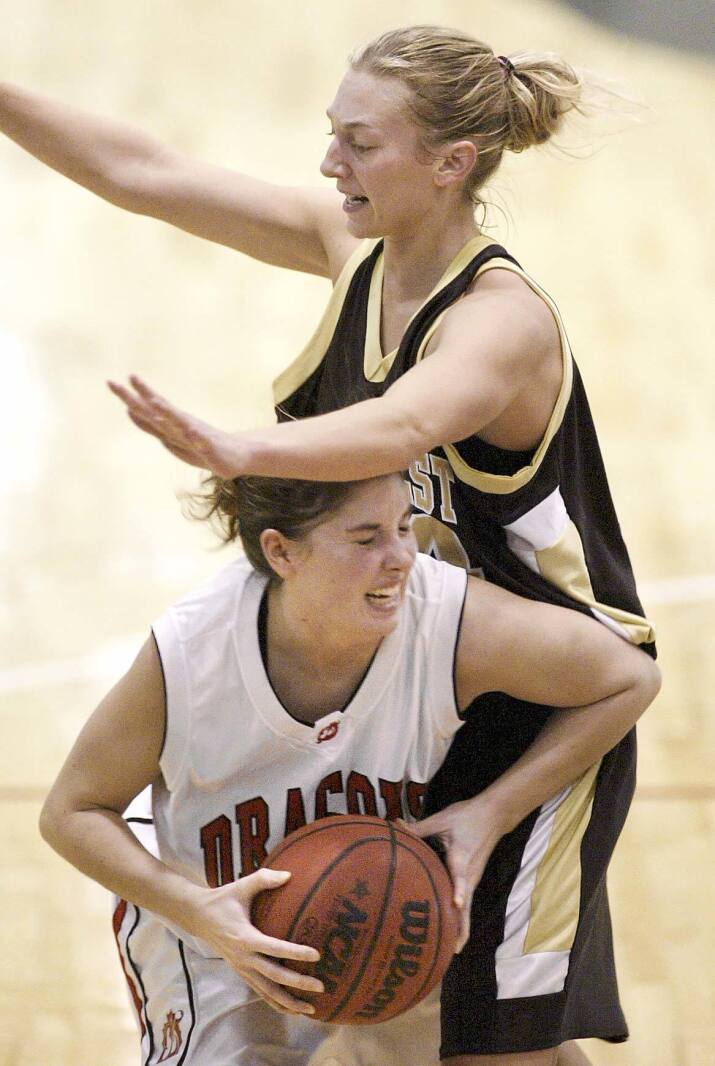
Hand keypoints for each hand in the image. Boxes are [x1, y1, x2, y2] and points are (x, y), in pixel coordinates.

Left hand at [107, 374, 247, 477]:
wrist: (236, 456)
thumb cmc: (201, 447)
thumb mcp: (169, 437)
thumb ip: (148, 424)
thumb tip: (127, 410)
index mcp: (171, 423)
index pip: (147, 408)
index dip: (130, 396)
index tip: (111, 382)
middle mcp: (182, 424)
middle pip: (160, 408)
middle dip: (144, 395)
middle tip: (129, 377)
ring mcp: (197, 434)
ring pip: (180, 421)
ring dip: (168, 412)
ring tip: (155, 403)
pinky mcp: (211, 446)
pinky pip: (202, 440)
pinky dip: (196, 435)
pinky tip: (190, 430)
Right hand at [186, 868, 323, 1014]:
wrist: (198, 917)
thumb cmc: (224, 899)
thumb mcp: (242, 886)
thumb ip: (264, 879)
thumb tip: (289, 874)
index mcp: (245, 937)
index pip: (274, 948)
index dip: (295, 953)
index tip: (316, 955)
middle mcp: (244, 958)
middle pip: (274, 977)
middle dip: (298, 983)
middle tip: (321, 986)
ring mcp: (242, 969)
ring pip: (267, 992)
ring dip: (289, 1002)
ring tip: (311, 1010)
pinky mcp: (241, 973)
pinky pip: (260, 993)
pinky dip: (276, 1003)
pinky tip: (292, 1010)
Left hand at [397, 797, 505, 952]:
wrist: (494, 815)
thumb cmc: (467, 816)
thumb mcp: (442, 819)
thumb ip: (419, 827)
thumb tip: (394, 826)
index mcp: (461, 858)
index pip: (461, 877)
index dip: (459, 890)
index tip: (456, 903)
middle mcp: (470, 875)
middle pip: (467, 906)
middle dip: (461, 929)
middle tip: (452, 951)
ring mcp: (473, 879)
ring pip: (467, 908)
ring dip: (461, 927)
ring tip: (452, 949)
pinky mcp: (472, 879)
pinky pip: (466, 902)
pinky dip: (461, 917)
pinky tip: (451, 928)